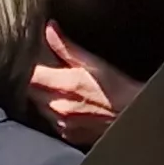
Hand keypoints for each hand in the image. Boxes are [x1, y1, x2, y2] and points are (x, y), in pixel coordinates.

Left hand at [27, 27, 141, 147]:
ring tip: (63, 90)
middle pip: (31, 92)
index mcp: (64, 85)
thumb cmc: (119, 89)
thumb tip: (49, 30)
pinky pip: (52, 122)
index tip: (34, 62)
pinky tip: (71, 106)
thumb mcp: (95, 63)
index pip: (29, 76)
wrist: (135, 115)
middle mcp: (59, 107)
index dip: (28, 67)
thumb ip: (66, 47)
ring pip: (39, 107)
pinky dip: (55, 113)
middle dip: (37, 82)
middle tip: (51, 74)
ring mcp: (62, 124)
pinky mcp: (67, 135)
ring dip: (45, 98)